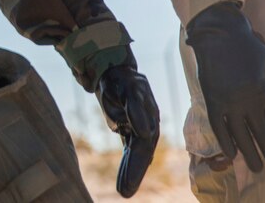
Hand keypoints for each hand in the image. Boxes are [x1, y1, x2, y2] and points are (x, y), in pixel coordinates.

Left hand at [96, 64, 159, 197]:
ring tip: (123, 192)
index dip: (137, 165)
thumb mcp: (129, 90)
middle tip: (124, 193)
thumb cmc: (123, 80)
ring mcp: (138, 130)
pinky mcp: (128, 130)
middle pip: (141, 155)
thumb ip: (136, 109)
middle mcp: (147, 128)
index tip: (129, 180)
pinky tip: (124, 180)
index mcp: (150, 120)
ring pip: (134, 156)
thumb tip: (144, 132)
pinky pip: (128, 151)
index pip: (144, 146)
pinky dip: (126, 164)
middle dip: (133, 174)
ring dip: (129, 173)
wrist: (115, 73)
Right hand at [185, 0, 264, 172]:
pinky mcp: (212, 99)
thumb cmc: (248, 46)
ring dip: (250, 154)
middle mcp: (246, 99)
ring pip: (240, 135)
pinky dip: (225, 141)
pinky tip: (231, 154)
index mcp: (263, 89)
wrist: (217, 33)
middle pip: (262, 133)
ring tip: (256, 167)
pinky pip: (218, 126)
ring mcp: (227, 101)